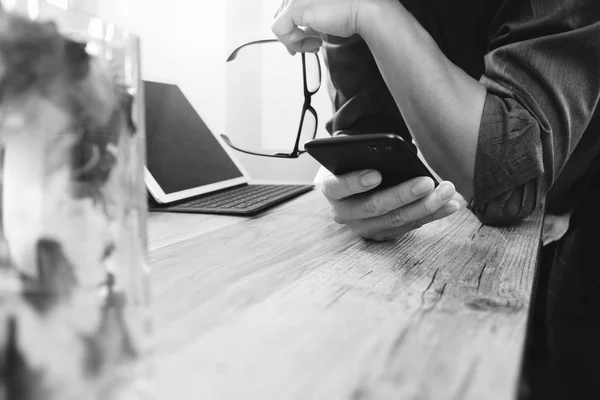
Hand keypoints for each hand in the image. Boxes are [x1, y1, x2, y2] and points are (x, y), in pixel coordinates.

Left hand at [272, 0, 369, 52]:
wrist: (363, 9)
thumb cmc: (350, 10)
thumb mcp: (324, 17)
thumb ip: (309, 21)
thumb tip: (301, 34)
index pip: (286, 9)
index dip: (293, 27)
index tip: (305, 40)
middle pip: (281, 16)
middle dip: (294, 36)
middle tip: (311, 45)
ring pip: (280, 25)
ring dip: (297, 41)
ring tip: (315, 43)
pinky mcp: (295, 6)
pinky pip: (280, 31)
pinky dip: (294, 42)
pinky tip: (314, 42)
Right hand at [320, 169, 460, 240]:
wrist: (352, 190)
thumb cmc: (356, 166)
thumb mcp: (353, 160)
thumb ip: (366, 156)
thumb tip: (396, 151)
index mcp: (332, 191)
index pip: (338, 187)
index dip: (355, 182)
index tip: (377, 174)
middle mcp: (344, 213)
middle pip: (374, 206)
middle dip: (404, 194)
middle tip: (427, 182)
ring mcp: (363, 228)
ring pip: (396, 219)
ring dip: (426, 206)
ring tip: (447, 191)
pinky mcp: (383, 235)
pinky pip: (410, 226)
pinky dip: (433, 215)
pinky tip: (452, 204)